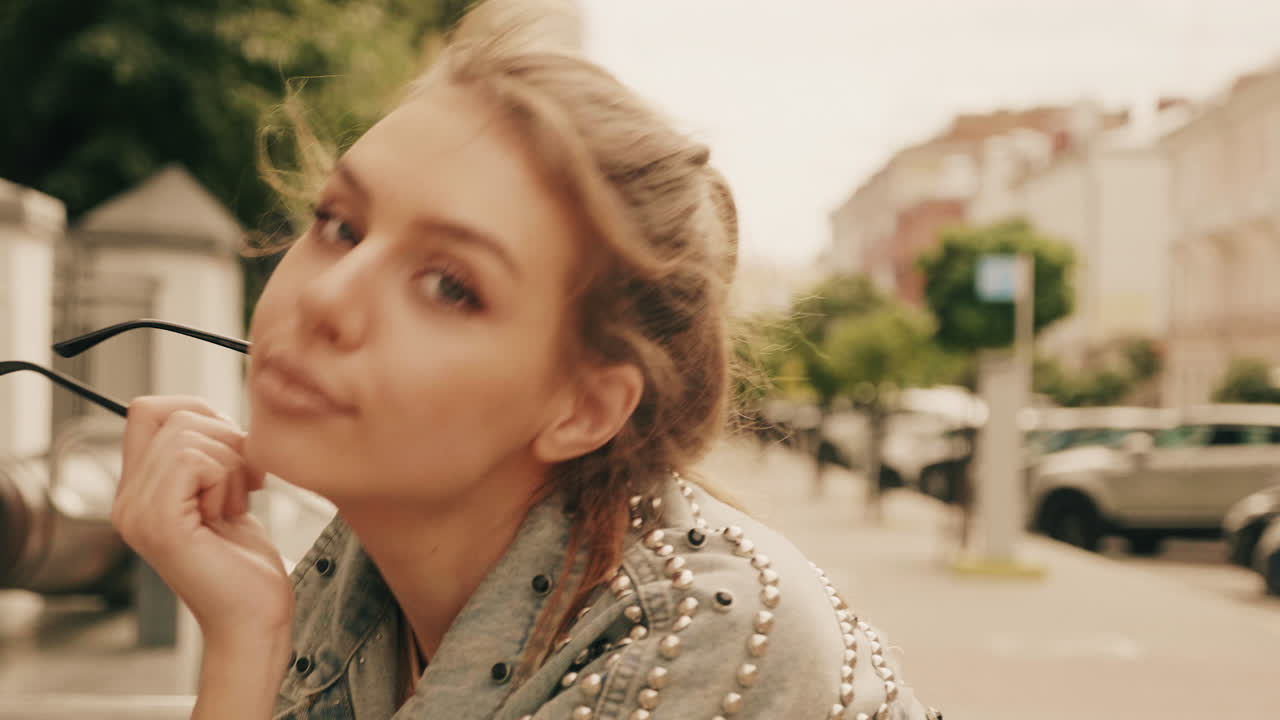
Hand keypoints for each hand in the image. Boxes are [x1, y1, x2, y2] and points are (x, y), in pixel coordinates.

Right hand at [112, 396, 293, 640]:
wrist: (255, 620)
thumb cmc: (248, 563)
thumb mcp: (225, 493)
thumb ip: (206, 455)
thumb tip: (211, 412)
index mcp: (139, 491)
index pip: (147, 409)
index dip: (199, 411)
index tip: (234, 449)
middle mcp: (127, 501)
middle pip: (174, 415)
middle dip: (227, 439)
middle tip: (245, 484)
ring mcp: (138, 513)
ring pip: (188, 434)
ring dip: (232, 463)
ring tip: (236, 506)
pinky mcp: (160, 523)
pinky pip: (194, 460)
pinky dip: (227, 478)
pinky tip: (231, 514)